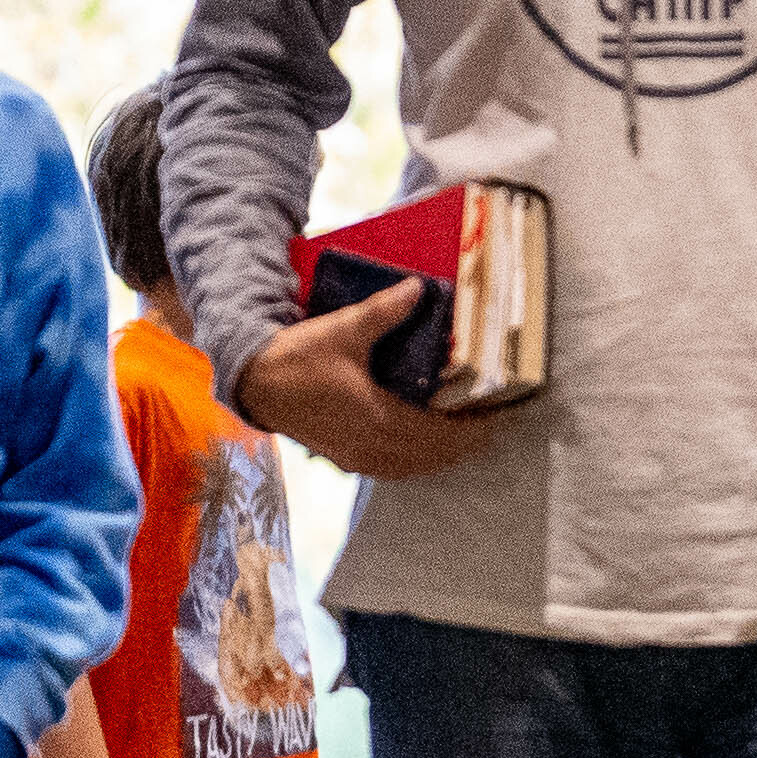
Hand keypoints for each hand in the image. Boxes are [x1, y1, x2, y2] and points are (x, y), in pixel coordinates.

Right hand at [231, 280, 500, 481]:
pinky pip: (395, 468)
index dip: (477, 427)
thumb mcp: (342, 330)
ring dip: (445, 453)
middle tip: (496, 422)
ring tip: (470, 433)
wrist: (253, 383)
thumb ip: (383, 312)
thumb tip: (417, 289)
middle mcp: (372, 447)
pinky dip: (419, 459)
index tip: (503, 414)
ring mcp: (358, 458)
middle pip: (436, 456)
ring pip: (416, 467)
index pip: (442, 434)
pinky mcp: (346, 459)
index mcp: (376, 419)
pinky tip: (429, 444)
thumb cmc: (295, 357)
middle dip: (469, 441)